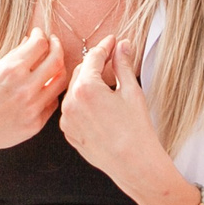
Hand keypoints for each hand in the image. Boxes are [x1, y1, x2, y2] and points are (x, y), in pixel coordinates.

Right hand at [0, 27, 67, 163]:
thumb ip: (12, 58)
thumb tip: (29, 42)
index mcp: (10, 70)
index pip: (39, 44)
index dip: (41, 35)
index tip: (38, 34)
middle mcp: (25, 88)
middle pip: (56, 60)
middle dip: (56, 46)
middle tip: (52, 43)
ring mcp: (32, 108)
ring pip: (60, 81)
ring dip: (59, 68)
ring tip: (53, 64)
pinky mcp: (35, 124)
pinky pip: (52, 102)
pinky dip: (51, 91)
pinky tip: (44, 87)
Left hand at [59, 38, 166, 201]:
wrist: (133, 163)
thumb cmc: (136, 129)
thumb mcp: (132, 91)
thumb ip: (123, 65)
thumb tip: (123, 46)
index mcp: (86, 88)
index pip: (93, 58)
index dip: (105, 47)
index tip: (112, 41)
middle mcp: (71, 102)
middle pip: (80, 72)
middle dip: (95, 64)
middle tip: (111, 58)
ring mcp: (67, 119)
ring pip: (74, 91)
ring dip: (87, 84)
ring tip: (105, 83)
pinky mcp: (69, 132)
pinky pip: (72, 110)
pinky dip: (82, 103)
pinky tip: (98, 105)